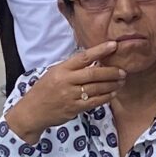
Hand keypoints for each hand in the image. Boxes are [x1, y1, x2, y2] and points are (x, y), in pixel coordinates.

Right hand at [6, 41, 127, 141]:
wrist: (32, 111)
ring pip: (96, 88)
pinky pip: (94, 102)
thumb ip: (72, 68)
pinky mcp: (73, 108)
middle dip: (111, 72)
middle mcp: (66, 81)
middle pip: (93, 73)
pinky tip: (112, 93)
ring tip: (121, 81)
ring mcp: (70, 95)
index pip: (83, 57)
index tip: (113, 45)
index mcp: (61, 69)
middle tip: (123, 71)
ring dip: (111, 85)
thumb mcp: (54, 73)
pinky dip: (105, 97)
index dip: (100, 50)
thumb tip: (94, 60)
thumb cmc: (44, 90)